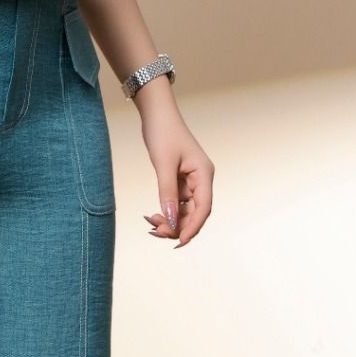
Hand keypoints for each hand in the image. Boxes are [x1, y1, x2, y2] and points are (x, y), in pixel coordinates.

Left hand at [140, 99, 213, 246]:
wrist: (157, 114)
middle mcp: (201, 180)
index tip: (178, 241)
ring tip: (151, 223)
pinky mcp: (181, 180)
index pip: (203, 208)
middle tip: (155, 232)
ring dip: (170, 220)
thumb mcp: (164, 165)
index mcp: (204, 174)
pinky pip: (177, 203)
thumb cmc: (163, 133)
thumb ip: (168, 194)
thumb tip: (171, 220)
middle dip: (177, 225)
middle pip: (195, 213)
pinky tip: (153, 215)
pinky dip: (167, 211)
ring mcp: (192, 181)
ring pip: (185, 210)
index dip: (192, 227)